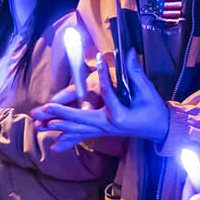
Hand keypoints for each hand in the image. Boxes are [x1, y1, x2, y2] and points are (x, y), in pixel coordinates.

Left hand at [33, 49, 168, 151]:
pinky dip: (68, 140)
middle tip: (44, 108)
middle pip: (80, 119)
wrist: (159, 129)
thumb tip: (129, 52)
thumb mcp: (147, 91)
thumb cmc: (153, 109)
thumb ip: (135, 72)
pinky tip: (54, 146)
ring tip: (40, 126)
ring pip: (78, 129)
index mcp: (119, 115)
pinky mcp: (102, 131)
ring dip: (58, 127)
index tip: (100, 59)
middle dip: (60, 114)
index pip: (108, 92)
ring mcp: (104, 130)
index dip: (104, 73)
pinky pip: (82, 136)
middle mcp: (108, 125)